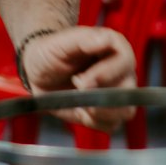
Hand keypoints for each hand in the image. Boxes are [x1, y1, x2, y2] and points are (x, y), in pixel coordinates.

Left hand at [21, 27, 136, 131]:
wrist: (38, 74)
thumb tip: (105, 40)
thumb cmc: (50, 53)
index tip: (83, 80)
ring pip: (125, 110)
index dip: (106, 73)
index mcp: (114, 48)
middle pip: (128, 90)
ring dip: (100, 112)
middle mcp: (122, 71)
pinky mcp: (107, 112)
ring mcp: (117, 93)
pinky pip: (111, 125)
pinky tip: (79, 110)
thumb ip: (83, 39)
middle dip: (100, 96)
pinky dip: (93, 121)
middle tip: (77, 89)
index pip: (126, 61)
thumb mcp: (60, 43)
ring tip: (79, 102)